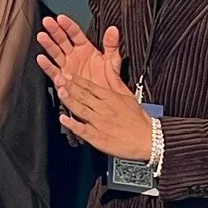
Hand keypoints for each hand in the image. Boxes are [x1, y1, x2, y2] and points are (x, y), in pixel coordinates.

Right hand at [36, 15, 121, 91]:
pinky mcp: (62, 79)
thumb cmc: (108, 81)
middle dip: (54, 30)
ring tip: (42, 37)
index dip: (68, 25)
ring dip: (48, 45)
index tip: (61, 18)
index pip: (75, 33)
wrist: (105, 101)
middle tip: (47, 22)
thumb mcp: (112, 61)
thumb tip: (113, 30)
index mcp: (85, 48)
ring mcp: (67, 67)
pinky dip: (47, 66)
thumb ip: (111, 45)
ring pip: (55, 53)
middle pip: (62, 40)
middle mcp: (74, 56)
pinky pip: (53, 71)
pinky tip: (42, 59)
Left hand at [51, 30, 153, 161]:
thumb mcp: (128, 95)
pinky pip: (82, 130)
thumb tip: (108, 67)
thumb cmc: (138, 119)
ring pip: (81, 109)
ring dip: (70, 100)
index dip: (76, 79)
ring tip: (60, 92)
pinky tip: (63, 119)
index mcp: (111, 97)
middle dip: (69, 86)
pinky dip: (73, 124)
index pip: (90, 86)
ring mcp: (99, 123)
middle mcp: (104, 108)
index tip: (66, 74)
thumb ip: (115, 81)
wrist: (148, 139)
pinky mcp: (98, 137)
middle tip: (59, 78)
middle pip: (83, 95)